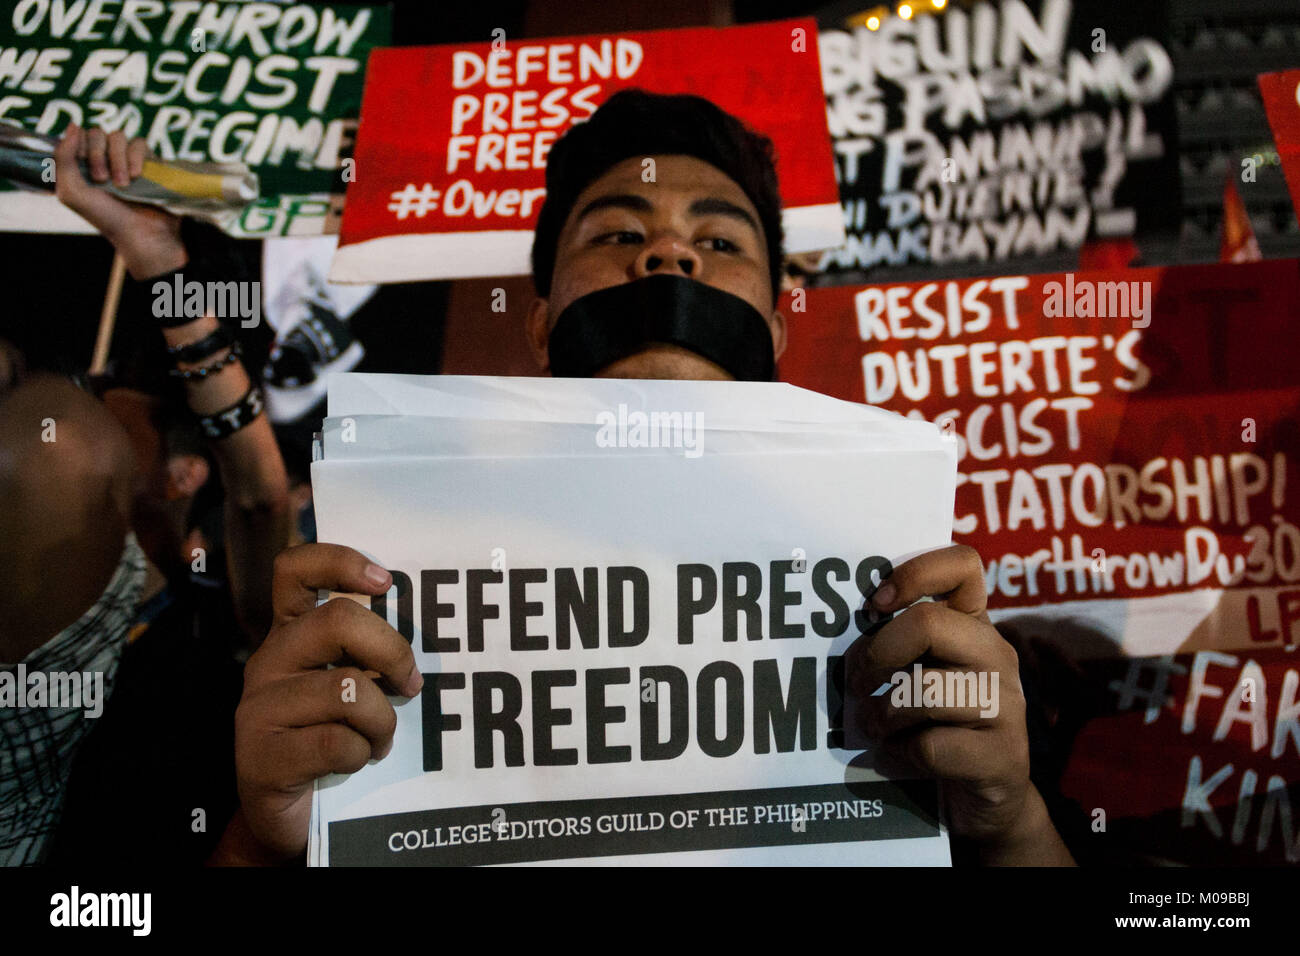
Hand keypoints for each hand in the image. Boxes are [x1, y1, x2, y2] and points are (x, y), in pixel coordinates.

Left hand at [53, 123, 185, 277]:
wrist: (139, 234)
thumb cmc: (104, 217)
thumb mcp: (71, 190)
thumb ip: (63, 157)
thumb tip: (73, 124)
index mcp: (83, 164)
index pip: (78, 135)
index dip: (79, 147)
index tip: (83, 169)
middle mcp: (105, 158)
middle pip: (98, 133)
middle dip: (98, 155)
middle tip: (102, 180)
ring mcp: (127, 159)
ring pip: (119, 136)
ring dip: (118, 160)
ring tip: (123, 184)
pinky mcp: (149, 162)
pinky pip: (140, 144)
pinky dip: (137, 158)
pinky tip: (137, 177)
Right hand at [233, 543, 420, 860]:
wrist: (288, 815)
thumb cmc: (331, 737)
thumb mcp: (348, 683)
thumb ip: (367, 650)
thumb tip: (424, 629)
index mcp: (290, 634)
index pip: (295, 569)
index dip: (341, 561)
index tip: (385, 583)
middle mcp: (268, 661)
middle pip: (337, 621)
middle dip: (392, 652)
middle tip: (408, 685)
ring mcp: (258, 708)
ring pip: (349, 691)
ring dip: (382, 722)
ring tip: (377, 739)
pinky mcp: (261, 757)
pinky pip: (337, 742)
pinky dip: (361, 754)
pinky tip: (355, 761)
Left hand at [847, 544, 1072, 863]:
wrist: (988, 798)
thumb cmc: (938, 724)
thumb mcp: (921, 672)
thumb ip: (898, 643)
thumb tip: (837, 626)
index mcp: (974, 626)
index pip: (962, 565)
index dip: (914, 572)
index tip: (876, 604)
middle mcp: (997, 656)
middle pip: (929, 624)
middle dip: (876, 654)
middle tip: (856, 682)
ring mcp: (1006, 706)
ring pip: (925, 692)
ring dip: (881, 714)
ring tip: (873, 726)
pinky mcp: (1002, 757)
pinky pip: (930, 747)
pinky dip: (898, 754)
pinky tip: (895, 756)